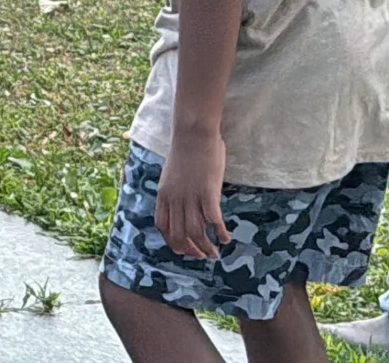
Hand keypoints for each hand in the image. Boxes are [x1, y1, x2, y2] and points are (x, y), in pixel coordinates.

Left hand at [155, 128, 230, 260]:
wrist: (193, 133)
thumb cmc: (186, 150)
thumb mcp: (172, 175)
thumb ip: (175, 191)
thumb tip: (183, 204)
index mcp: (164, 194)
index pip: (163, 226)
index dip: (172, 241)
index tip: (182, 249)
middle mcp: (174, 199)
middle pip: (178, 234)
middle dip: (190, 249)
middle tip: (201, 256)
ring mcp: (190, 197)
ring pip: (195, 232)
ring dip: (205, 247)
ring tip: (215, 253)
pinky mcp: (207, 192)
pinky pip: (213, 220)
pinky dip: (220, 233)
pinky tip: (226, 238)